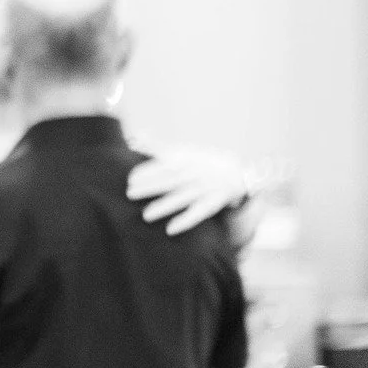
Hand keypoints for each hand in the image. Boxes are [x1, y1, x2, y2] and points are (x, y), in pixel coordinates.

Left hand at [128, 145, 249, 236]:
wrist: (237, 173)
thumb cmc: (200, 162)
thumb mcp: (181, 151)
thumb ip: (156, 147)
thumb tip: (133, 137)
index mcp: (187, 160)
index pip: (166, 165)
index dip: (148, 171)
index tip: (130, 178)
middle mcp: (196, 173)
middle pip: (172, 181)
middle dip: (151, 187)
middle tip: (130, 193)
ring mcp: (205, 188)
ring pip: (183, 198)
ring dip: (165, 206)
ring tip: (146, 215)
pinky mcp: (213, 202)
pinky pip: (200, 213)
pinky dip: (186, 221)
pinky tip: (170, 229)